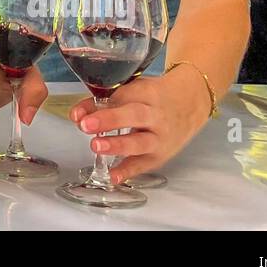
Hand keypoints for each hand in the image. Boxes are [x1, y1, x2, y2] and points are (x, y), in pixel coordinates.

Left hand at [67, 66, 211, 183]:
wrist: (189, 104)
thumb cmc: (154, 96)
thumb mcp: (133, 89)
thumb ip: (104, 100)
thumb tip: (77, 115)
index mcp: (146, 92)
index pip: (120, 96)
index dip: (96, 105)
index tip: (77, 114)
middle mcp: (156, 115)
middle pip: (134, 115)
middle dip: (109, 120)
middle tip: (86, 126)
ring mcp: (161, 137)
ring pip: (141, 141)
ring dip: (118, 145)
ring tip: (96, 146)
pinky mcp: (162, 155)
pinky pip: (145, 164)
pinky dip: (129, 171)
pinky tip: (113, 177)